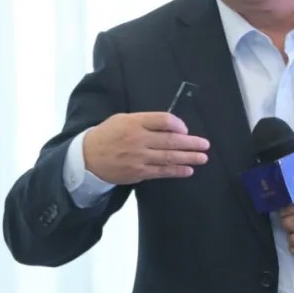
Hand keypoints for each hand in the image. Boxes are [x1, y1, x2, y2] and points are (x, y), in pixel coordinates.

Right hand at [82, 112, 208, 184]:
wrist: (87, 158)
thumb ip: (145, 121)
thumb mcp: (123, 119)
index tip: (185, 129)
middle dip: (191, 143)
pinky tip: (188, 170)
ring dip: (188, 158)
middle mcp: (138, 139)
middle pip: (170, 140)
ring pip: (169, 157)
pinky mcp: (138, 173)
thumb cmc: (108, 134)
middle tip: (205, 144)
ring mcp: (139, 158)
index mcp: (135, 122)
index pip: (163, 120)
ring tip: (203, 157)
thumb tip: (171, 126)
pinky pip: (161, 172)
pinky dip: (176, 171)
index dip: (178, 124)